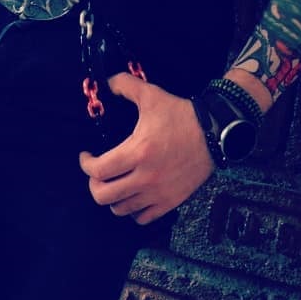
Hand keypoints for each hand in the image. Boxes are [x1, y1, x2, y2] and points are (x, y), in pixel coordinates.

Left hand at [78, 74, 213, 225]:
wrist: (215, 133)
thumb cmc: (181, 115)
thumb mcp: (151, 94)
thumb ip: (125, 85)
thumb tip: (107, 82)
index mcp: (138, 152)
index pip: (99, 170)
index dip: (85, 164)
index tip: (86, 156)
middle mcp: (146, 177)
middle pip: (104, 196)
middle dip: (94, 184)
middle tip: (97, 173)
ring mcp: (159, 193)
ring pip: (121, 209)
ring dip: (112, 198)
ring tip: (114, 183)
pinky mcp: (171, 201)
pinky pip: (143, 218)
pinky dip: (133, 210)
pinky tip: (133, 195)